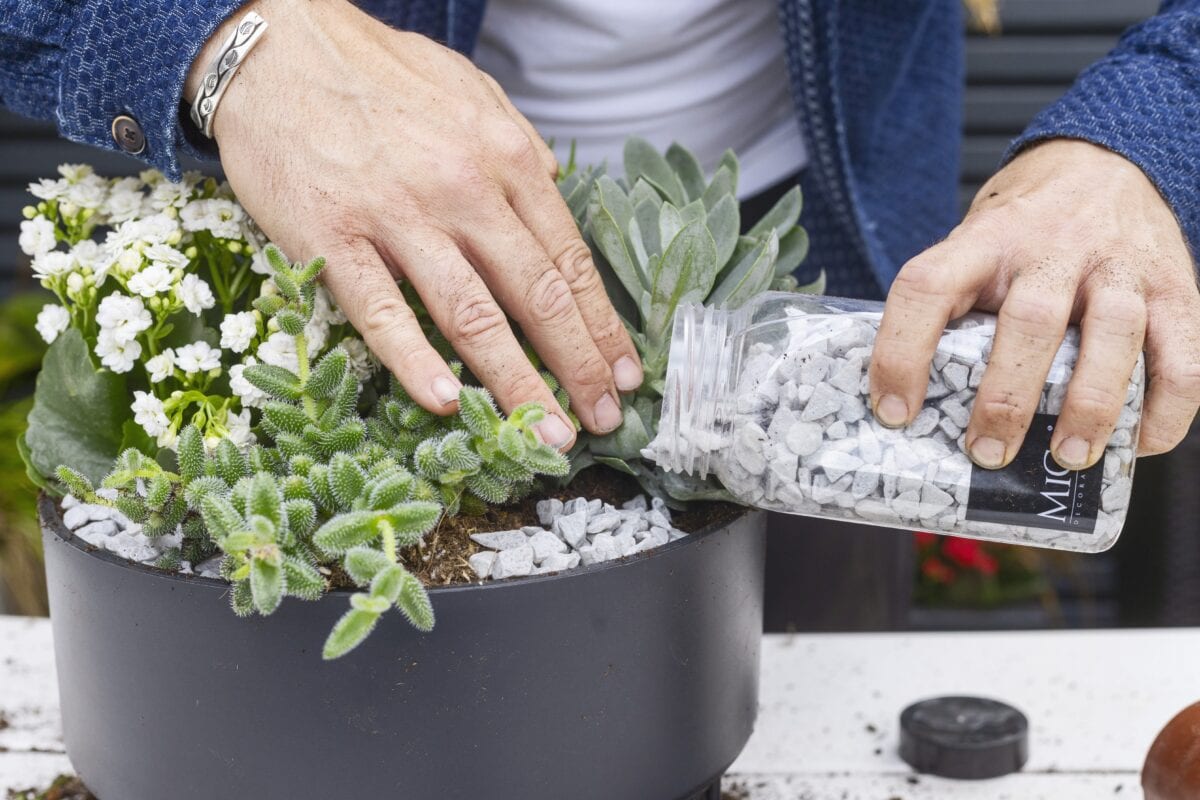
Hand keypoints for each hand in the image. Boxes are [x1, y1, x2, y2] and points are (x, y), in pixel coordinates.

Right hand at [185, 0, 642, 449]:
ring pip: (471, 315)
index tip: (623, 374)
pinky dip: (414, 360)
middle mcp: (463, 189)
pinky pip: (380, 310)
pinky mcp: (331, 236)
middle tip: (602, 420)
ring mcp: (396, 215)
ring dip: (516, 384)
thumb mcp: (473, 95)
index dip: (600, 326)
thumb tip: (555, 194)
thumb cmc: (380, 76)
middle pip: (536, 296)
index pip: (568, 260)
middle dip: (577, 368)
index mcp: (505, 159)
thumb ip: (519, 150)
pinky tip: (445, 403)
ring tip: (546, 435)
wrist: (277, 48)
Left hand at [870, 139, 1199, 468]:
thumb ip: (952, 310)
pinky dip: (1165, 411)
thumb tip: (912, 410)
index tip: (892, 413)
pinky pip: (1182, 358)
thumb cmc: (1023, 232)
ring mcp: (1120, 268)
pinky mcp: (1177, 290)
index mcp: (984, 241)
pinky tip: (1138, 444)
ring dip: (1089, 407)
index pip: (926, 288)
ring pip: (1112, 336)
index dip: (901, 353)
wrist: (1105, 163)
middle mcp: (1052, 249)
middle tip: (986, 452)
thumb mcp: (973, 247)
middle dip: (1006, 399)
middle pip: (1028, 322)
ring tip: (1066, 457)